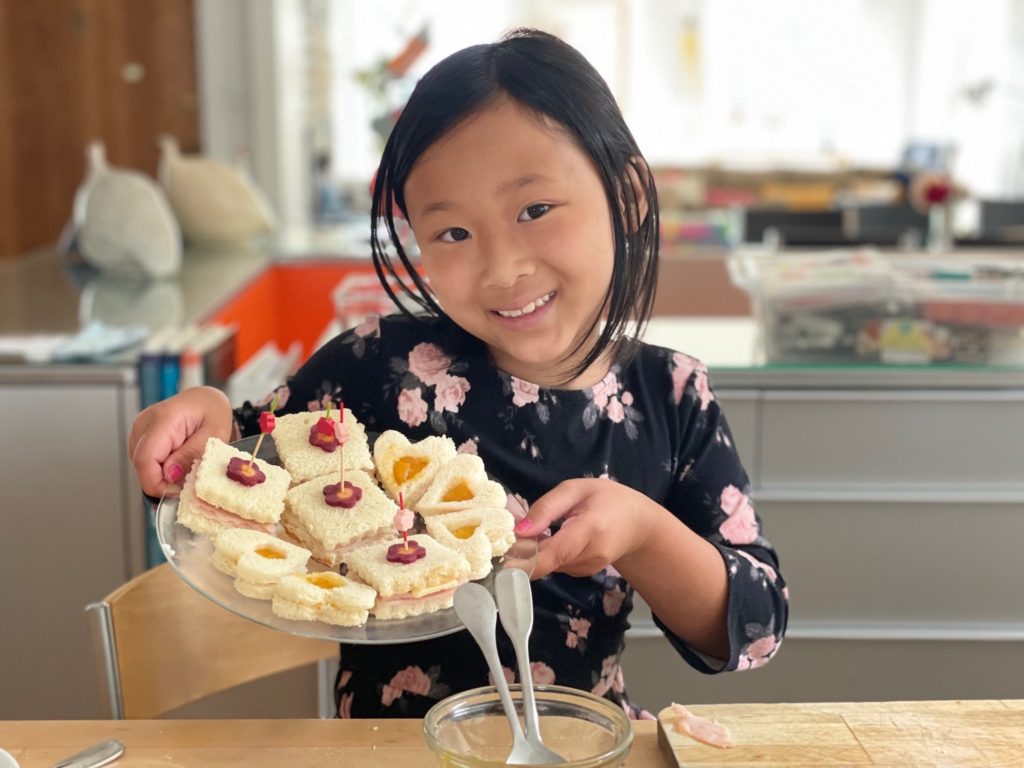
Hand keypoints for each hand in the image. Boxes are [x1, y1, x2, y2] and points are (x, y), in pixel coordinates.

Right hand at [128, 386, 234, 496]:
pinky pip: (146, 462)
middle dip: (164, 481)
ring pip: (143, 467)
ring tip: (186, 462)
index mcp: (163, 418)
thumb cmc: (212, 411)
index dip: (158, 483)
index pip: (146, 459)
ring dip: (163, 474)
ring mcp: (139, 430)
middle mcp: (144, 423)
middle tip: (189, 479)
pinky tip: (177, 459)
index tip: (177, 492)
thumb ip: (192, 454)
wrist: (205, 399)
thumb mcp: (214, 433)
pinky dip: (161, 468)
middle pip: (142, 466)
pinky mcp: (140, 437)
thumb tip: (170, 476)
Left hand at [518, 478, 657, 579]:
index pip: (555, 553)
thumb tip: (519, 530)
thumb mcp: (576, 489)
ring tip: (540, 529)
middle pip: (547, 561)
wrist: (638, 524)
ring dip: (537, 551)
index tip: (503, 563)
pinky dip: (548, 554)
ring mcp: (588, 568)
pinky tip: (554, 538)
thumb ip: (546, 507)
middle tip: (511, 534)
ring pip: (549, 564)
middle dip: (525, 550)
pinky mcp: (584, 574)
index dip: (527, 561)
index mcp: (590, 529)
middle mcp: (591, 555)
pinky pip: (557, 565)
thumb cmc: (607, 499)